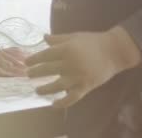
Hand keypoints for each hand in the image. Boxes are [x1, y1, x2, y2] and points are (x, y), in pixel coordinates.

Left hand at [25, 28, 141, 107]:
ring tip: (37, 90)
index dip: (34, 59)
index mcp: (66, 49)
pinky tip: (54, 104)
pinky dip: (63, 103)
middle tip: (28, 75)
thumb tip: (44, 38)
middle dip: (35, 73)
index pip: (45, 56)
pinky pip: (73, 98)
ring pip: (57, 86)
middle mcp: (70, 63)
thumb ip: (58, 39)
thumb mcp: (74, 36)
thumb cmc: (93, 41)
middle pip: (47, 70)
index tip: (26, 62)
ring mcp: (78, 76)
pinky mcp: (86, 87)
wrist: (115, 51)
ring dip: (45, 89)